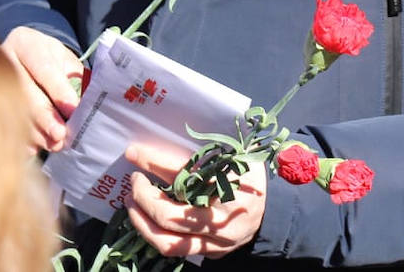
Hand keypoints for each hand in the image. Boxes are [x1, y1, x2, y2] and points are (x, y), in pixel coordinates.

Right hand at [0, 27, 82, 152]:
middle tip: (61, 134)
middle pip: (24, 92)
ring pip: (13, 111)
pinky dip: (21, 139)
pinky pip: (3, 124)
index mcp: (24, 42)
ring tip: (54, 144)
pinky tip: (35, 147)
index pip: (43, 68)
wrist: (24, 59)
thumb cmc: (49, 60)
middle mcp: (2, 59)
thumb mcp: (63, 59)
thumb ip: (74, 78)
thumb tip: (83, 106)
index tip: (73, 110)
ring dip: (36, 132)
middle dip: (45, 117)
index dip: (59, 91)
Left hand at [124, 139, 266, 258]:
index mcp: (230, 188)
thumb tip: (152, 149)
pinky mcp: (211, 253)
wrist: (272, 211)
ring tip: (131, 204)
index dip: (154, 163)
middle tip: (133, 181)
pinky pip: (176, 249)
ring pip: (168, 242)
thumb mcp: (230, 157)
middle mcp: (221, 221)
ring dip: (142, 222)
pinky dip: (156, 234)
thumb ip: (198, 157)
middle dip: (144, 197)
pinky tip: (147, 218)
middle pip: (170, 216)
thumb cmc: (249, 176)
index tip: (134, 153)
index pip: (183, 176)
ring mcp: (216, 242)